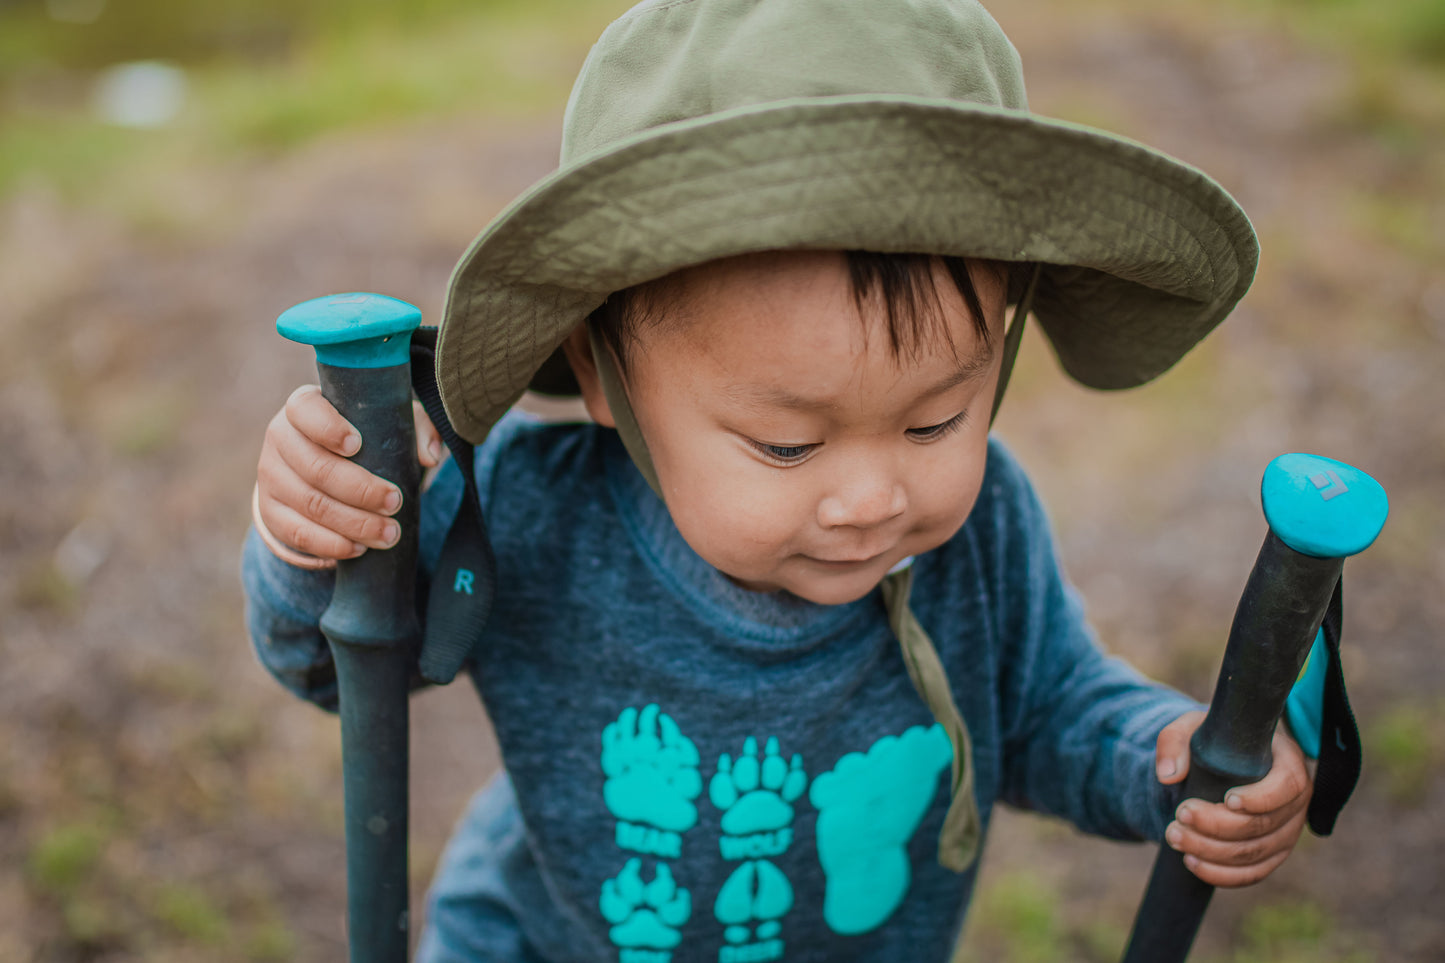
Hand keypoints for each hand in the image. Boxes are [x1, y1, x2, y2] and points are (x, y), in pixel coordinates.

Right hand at [255, 384, 442, 562]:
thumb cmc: (365, 437)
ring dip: (354, 524)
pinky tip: (358, 548)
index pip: (306, 410)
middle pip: (316, 467)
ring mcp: (271, 476)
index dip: (329, 428)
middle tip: (395, 502)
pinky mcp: (271, 512)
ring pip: (311, 504)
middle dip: (361, 490)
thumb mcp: (390, 423)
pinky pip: (298, 533)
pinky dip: (331, 544)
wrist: (325, 471)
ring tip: (389, 534)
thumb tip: (429, 456)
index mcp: (304, 407)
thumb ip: (415, 428)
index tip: (358, 445)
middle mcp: (280, 438)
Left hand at [1154, 710, 1313, 887]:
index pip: (1288, 786)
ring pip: (1254, 853)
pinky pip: (1253, 873)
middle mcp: (1296, 801)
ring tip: (1175, 836)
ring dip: (1211, 851)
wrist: (1224, 762)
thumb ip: (1175, 740)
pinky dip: (1222, 874)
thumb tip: (1167, 775)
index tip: (1227, 800)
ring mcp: (1288, 832)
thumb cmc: (1216, 741)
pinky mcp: (1273, 854)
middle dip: (1217, 825)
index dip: (1260, 798)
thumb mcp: (1194, 728)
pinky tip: (1191, 862)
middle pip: (1263, 825)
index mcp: (1288, 763)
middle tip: (1179, 815)